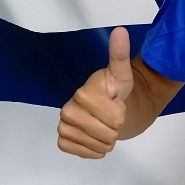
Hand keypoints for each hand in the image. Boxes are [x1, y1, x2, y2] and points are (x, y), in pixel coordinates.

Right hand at [57, 27, 134, 157]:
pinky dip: (93, 149)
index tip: (115, 102)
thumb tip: (120, 31)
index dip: (121, 112)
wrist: (105, 107)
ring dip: (106, 140)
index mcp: (82, 94)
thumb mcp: (122, 75)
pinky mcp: (62, 142)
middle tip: (110, 116)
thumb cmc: (114, 91)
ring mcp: (63, 127)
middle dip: (114, 128)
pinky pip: (84, 153)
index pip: (116, 119)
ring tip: (103, 126)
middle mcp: (67, 110)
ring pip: (97, 146)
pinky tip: (94, 137)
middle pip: (107, 135)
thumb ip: (120, 55)